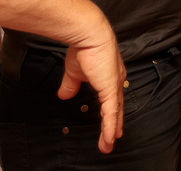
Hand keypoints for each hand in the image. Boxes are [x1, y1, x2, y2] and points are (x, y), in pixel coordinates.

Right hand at [57, 24, 126, 153]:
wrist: (89, 35)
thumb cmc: (83, 47)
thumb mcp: (74, 71)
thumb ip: (71, 85)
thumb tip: (64, 96)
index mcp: (109, 75)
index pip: (111, 97)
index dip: (112, 111)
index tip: (112, 123)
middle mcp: (116, 81)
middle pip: (116, 108)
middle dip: (115, 124)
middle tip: (114, 138)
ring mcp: (114, 85)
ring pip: (114, 114)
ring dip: (111, 131)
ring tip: (108, 145)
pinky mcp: (111, 89)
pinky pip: (111, 113)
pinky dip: (109, 127)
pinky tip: (109, 139)